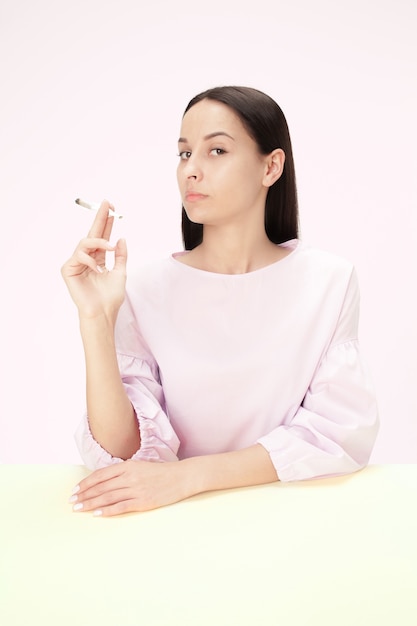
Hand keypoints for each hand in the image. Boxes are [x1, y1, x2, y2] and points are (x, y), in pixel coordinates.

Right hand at [61, 200, 126, 320]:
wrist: (102, 312)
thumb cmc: (110, 297)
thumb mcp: (120, 272)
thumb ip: (120, 255)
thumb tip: (121, 238)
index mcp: (98, 259)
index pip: (103, 237)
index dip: (107, 223)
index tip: (112, 209)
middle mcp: (87, 259)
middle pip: (92, 234)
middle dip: (100, 218)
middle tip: (107, 204)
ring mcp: (77, 263)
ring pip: (85, 243)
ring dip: (99, 242)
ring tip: (110, 247)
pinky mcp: (68, 269)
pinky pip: (78, 256)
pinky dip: (89, 261)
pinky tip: (97, 270)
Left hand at [69, 459, 190, 515]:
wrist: (182, 477)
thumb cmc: (162, 472)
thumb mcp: (141, 466)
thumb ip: (124, 472)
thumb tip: (106, 481)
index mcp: (128, 466)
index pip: (101, 475)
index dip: (86, 483)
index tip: (75, 490)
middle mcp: (130, 476)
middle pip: (101, 486)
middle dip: (84, 494)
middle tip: (72, 502)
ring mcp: (136, 489)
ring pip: (108, 496)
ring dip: (91, 503)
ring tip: (79, 508)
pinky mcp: (143, 501)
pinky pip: (121, 506)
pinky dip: (107, 510)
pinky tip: (97, 514)